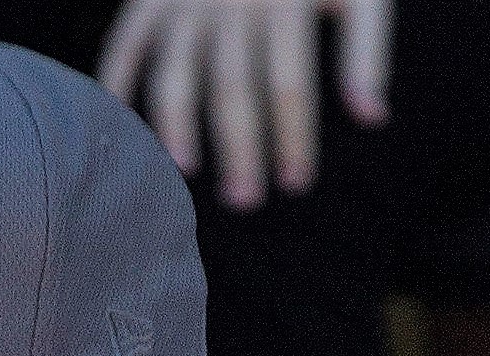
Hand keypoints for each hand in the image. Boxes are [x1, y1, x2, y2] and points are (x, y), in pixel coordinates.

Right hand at [101, 0, 390, 207]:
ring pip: (175, 75)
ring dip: (177, 128)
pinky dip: (117, 88)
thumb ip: (367, 49)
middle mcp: (230, 0)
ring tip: (187, 174)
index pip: (289, 84)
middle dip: (240, 149)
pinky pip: (125, 48)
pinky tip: (128, 133)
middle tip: (246, 201)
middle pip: (233, 89)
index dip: (292, 138)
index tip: (296, 184)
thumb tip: (372, 118)